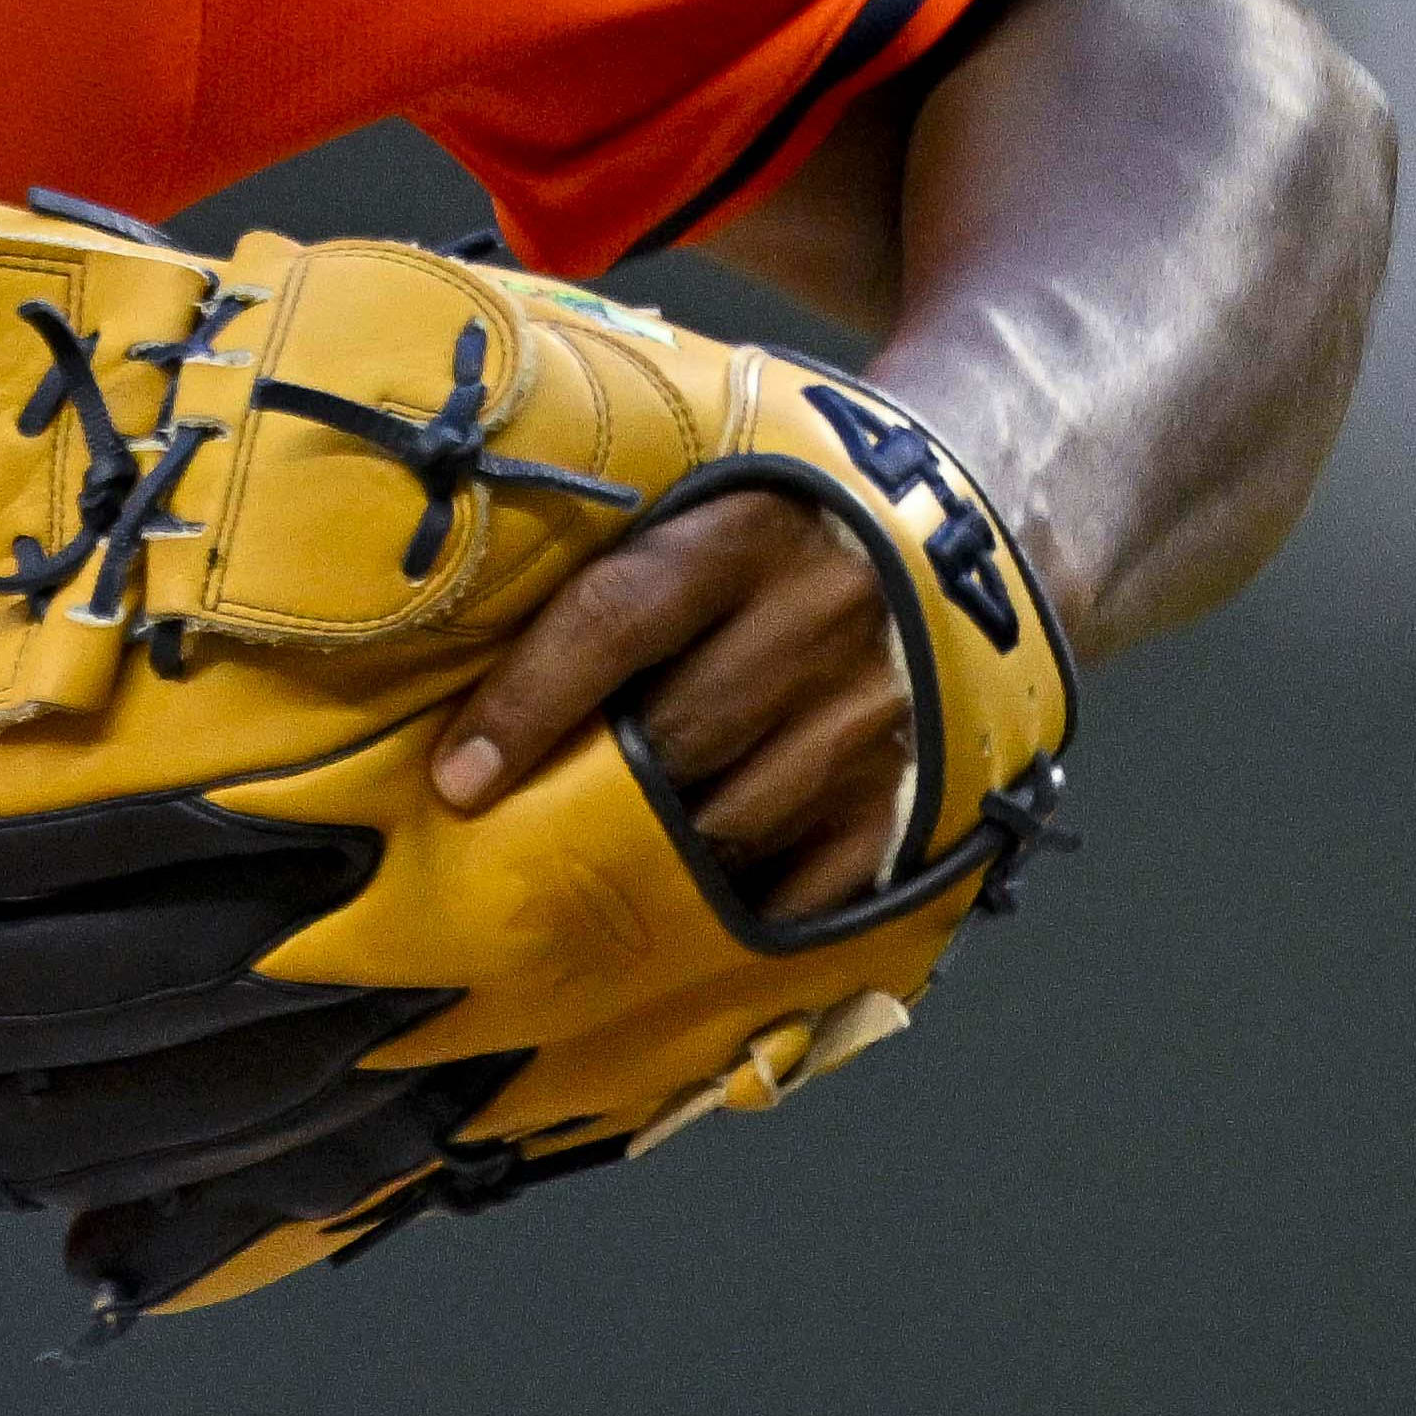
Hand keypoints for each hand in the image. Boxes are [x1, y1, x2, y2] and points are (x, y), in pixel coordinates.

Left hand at [430, 489, 916, 921]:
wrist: (958, 540)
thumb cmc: (778, 531)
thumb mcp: (702, 507)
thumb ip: (608, 563)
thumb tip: (458, 653)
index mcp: (744, 535)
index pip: (614, 619)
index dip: (525, 704)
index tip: (457, 781)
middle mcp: (820, 620)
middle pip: (671, 737)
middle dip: (591, 791)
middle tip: (518, 836)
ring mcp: (875, 716)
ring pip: (730, 823)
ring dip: (658, 853)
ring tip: (605, 866)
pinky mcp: (912, 796)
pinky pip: (804, 885)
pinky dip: (739, 906)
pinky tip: (693, 909)